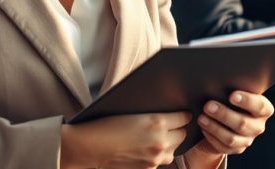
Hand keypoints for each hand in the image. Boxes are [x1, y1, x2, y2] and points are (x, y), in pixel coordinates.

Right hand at [59, 111, 190, 168]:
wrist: (90, 147)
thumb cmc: (107, 125)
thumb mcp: (134, 113)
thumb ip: (154, 115)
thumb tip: (168, 114)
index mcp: (157, 121)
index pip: (183, 117)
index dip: (183, 115)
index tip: (182, 114)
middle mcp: (160, 140)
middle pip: (182, 134)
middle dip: (178, 130)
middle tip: (172, 126)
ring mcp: (155, 157)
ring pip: (174, 150)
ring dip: (169, 144)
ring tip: (160, 138)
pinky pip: (160, 161)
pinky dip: (157, 156)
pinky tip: (147, 150)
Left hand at [187, 91, 273, 163]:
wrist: (225, 119)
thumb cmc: (230, 99)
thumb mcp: (234, 93)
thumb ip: (231, 89)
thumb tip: (217, 84)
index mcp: (264, 109)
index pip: (260, 106)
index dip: (247, 101)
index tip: (231, 95)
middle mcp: (258, 126)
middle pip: (243, 123)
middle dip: (223, 114)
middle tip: (208, 105)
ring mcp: (247, 140)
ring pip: (231, 138)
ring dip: (214, 127)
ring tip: (201, 118)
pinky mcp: (236, 150)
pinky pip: (222, 147)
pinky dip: (211, 137)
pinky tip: (203, 127)